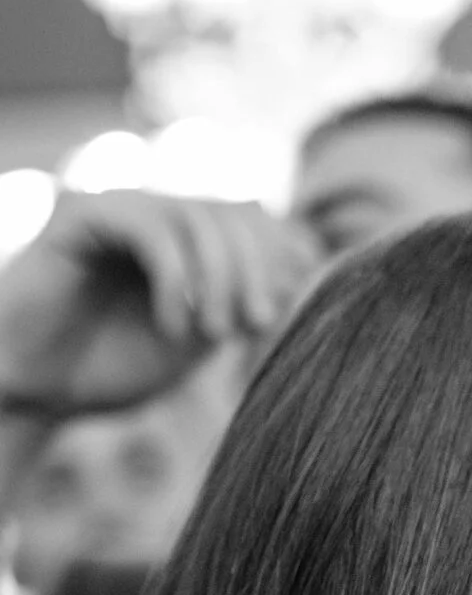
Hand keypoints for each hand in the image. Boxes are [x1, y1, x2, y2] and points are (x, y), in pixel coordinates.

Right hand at [0, 190, 314, 419]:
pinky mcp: (81, 215)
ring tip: (215, 333)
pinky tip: (176, 323)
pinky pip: (151, 228)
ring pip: (200, 214)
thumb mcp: (202, 335)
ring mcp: (119, 206)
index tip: (285, 312)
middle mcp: (158, 210)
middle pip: (240, 211)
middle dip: (260, 269)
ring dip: (222, 277)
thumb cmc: (114, 366)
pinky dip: (177, 277)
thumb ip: (248, 300)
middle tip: (255, 326)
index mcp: (193, 235)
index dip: (288, 257)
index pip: (264, 219)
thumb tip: (313, 275)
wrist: (35, 388)